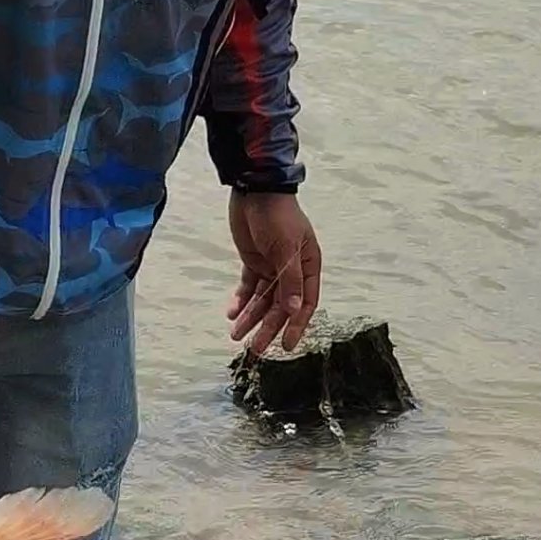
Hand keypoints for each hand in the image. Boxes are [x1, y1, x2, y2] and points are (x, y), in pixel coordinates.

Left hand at [227, 189, 321, 356]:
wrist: (254, 190)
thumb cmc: (278, 216)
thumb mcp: (286, 248)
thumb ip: (290, 280)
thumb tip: (295, 311)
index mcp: (308, 266)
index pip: (305, 303)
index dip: (296, 325)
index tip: (286, 346)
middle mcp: (292, 271)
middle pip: (281, 306)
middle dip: (267, 327)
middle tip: (254, 349)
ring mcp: (272, 267)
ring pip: (262, 300)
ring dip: (250, 317)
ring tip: (236, 334)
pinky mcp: (254, 262)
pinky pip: (248, 287)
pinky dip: (240, 300)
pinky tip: (231, 313)